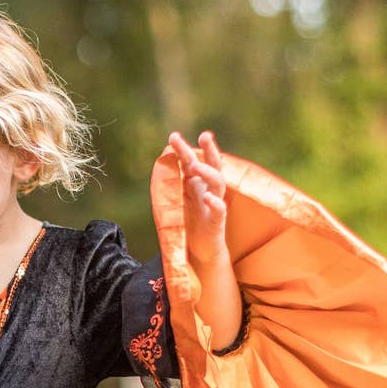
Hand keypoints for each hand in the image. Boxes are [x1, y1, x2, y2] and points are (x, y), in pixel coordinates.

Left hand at [168, 130, 228, 267]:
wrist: (202, 252)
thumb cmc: (191, 224)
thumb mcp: (181, 199)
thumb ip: (178, 181)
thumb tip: (166, 158)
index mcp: (198, 185)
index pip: (194, 163)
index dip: (186, 150)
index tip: (173, 136)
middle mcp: (209, 191)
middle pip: (212, 167)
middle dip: (209, 150)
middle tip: (204, 135)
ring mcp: (214, 206)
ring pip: (218, 184)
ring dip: (207, 173)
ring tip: (195, 165)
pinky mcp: (217, 223)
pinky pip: (220, 211)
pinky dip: (215, 203)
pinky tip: (208, 197)